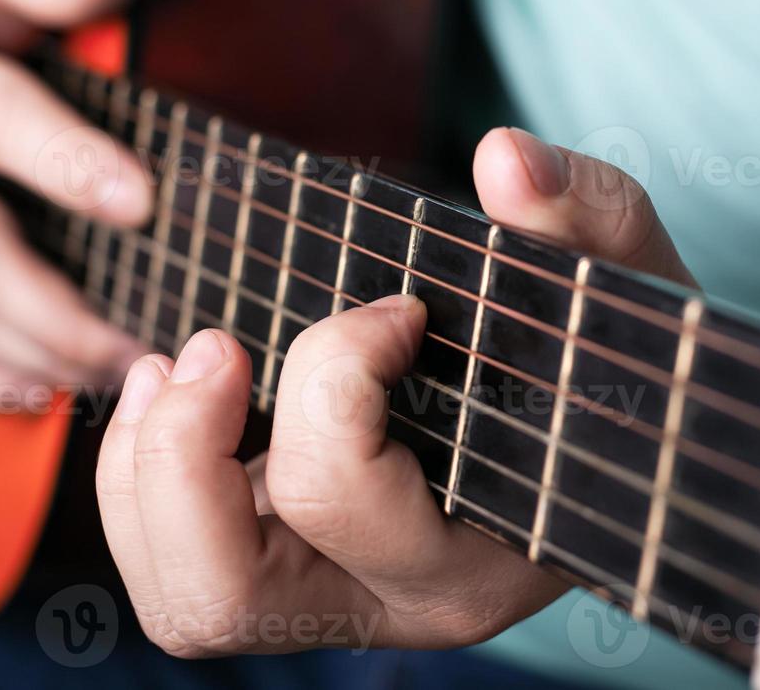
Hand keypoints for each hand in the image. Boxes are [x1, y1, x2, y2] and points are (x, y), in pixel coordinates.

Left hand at [96, 127, 691, 654]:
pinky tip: (168, 388)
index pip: (339, 495)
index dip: (334, 371)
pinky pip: (171, 560)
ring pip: (183, 597)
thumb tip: (504, 157)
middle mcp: (391, 601)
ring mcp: (332, 594)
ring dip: (144, 472)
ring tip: (174, 366)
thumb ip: (583, 213)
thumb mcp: (621, 276)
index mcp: (476, 560)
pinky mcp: (291, 565)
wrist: (614, 416)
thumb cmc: (614, 352)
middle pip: (220, 596)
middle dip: (185, 456)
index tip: (398, 308)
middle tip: (222, 347)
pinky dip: (138, 476)